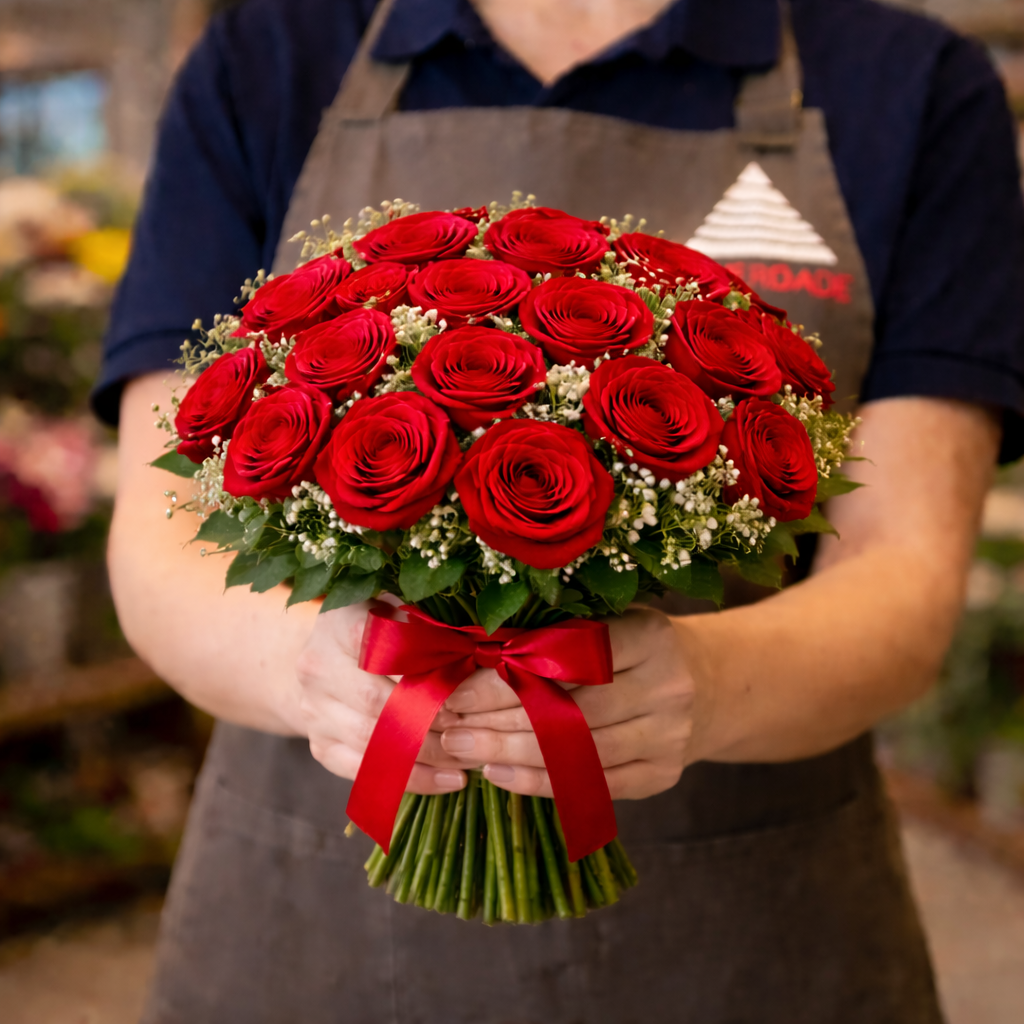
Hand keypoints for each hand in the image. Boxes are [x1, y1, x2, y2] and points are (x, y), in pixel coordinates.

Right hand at [295, 601, 472, 793]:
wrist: (326, 658)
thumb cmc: (378, 628)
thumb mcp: (399, 611)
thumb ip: (428, 625)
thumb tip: (475, 649)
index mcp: (340, 623)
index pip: (384, 650)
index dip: (425, 672)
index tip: (461, 691)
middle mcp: (317, 668)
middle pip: (377, 702)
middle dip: (429, 720)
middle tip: (470, 730)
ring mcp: (313, 710)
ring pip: (371, 742)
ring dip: (425, 756)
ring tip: (466, 761)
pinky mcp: (319, 745)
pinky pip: (364, 771)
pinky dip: (408, 780)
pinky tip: (445, 781)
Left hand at [438, 607, 703, 799]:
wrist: (711, 684)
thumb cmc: (637, 646)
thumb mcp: (610, 620)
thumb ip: (556, 633)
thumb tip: (470, 652)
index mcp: (650, 636)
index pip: (568, 660)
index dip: (508, 676)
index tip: (457, 686)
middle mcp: (667, 687)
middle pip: (570, 711)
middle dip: (498, 720)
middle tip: (447, 724)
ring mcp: (669, 737)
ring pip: (578, 753)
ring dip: (510, 753)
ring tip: (460, 749)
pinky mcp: (663, 775)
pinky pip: (592, 786)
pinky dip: (540, 783)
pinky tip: (498, 775)